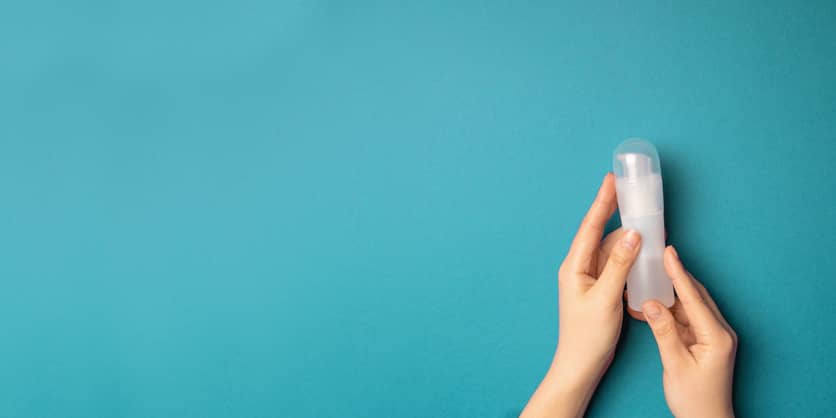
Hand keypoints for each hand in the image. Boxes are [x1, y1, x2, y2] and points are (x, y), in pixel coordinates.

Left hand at [522, 173, 640, 416]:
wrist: (581, 363)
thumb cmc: (588, 335)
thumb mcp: (606, 298)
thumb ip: (620, 264)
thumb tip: (634, 234)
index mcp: (574, 266)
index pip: (590, 226)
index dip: (603, 201)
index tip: (612, 179)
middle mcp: (579, 267)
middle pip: (601, 231)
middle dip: (617, 211)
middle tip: (633, 191)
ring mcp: (590, 277)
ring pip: (611, 247)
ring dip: (628, 234)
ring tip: (646, 218)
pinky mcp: (600, 287)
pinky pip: (616, 262)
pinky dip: (630, 253)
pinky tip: (643, 248)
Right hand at [639, 246, 736, 417]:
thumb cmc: (694, 399)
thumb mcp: (674, 364)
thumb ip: (663, 331)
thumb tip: (650, 303)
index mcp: (716, 336)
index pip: (693, 297)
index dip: (678, 273)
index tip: (668, 252)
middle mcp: (719, 332)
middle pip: (695, 296)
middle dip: (676, 275)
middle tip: (660, 255)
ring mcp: (713, 337)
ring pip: (690, 305)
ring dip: (671, 292)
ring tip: (652, 275)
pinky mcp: (705, 342)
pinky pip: (686, 318)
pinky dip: (669, 310)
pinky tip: (653, 304)